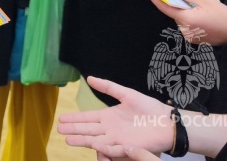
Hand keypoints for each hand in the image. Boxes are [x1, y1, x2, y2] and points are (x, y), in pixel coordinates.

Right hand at [58, 76, 172, 157]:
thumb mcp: (126, 94)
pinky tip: (92, 145)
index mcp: (109, 116)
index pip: (87, 118)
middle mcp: (110, 129)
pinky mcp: (127, 147)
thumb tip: (89, 78)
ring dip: (82, 140)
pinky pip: (111, 148)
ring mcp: (117, 139)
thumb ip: (108, 87)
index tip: (62, 119)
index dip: (75, 118)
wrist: (167, 122)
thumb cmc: (149, 107)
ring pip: (95, 140)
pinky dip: (102, 147)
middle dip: (73, 130)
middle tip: (59, 130)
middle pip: (87, 130)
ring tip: (68, 140)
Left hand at [141, 0, 226, 45]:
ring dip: (181, 11)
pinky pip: (185, 25)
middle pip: (172, 13)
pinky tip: (197, 15)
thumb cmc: (222, 16)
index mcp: (186, 19)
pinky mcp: (192, 39)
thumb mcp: (205, 1)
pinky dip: (187, 18)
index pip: (164, 7)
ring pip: (178, 19)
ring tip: (192, 5)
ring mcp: (187, 36)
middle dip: (172, 3)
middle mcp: (184, 29)